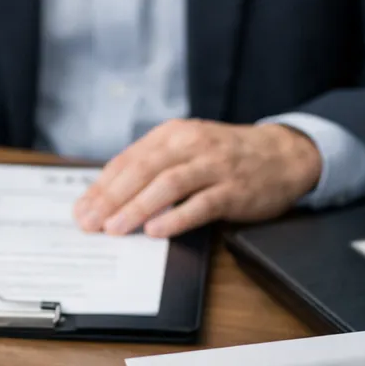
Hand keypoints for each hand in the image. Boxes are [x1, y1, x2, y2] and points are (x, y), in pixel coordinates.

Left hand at [73, 121, 321, 237]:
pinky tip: (156, 231)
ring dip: (137, 207)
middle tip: (89, 222)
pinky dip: (176, 218)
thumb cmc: (226, 157)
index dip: (101, 186)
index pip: (128, 160)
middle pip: (143, 170)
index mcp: (173, 134)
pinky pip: (201, 204)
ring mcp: (214, 166)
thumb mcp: (187, 150)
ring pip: (168, 185)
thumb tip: (109, 198)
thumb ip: (153, 168)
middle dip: (111, 198)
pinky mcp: (234, 189)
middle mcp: (191, 144)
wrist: (283, 154)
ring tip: (115, 228)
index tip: (81, 209)